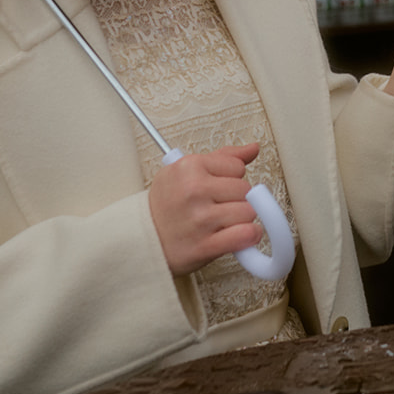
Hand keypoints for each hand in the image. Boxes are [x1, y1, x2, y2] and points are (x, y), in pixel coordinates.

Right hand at [148, 144, 262, 275]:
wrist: (141, 238)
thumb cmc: (166, 204)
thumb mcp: (185, 171)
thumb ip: (222, 158)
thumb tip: (253, 148)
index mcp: (190, 167)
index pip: (238, 167)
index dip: (231, 179)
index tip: (218, 188)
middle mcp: (194, 190)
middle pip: (246, 190)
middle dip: (238, 200)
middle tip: (219, 207)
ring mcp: (200, 218)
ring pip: (249, 212)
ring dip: (242, 220)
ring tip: (224, 222)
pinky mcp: (204, 245)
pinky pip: (245, 235)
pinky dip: (248, 237)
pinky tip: (238, 236)